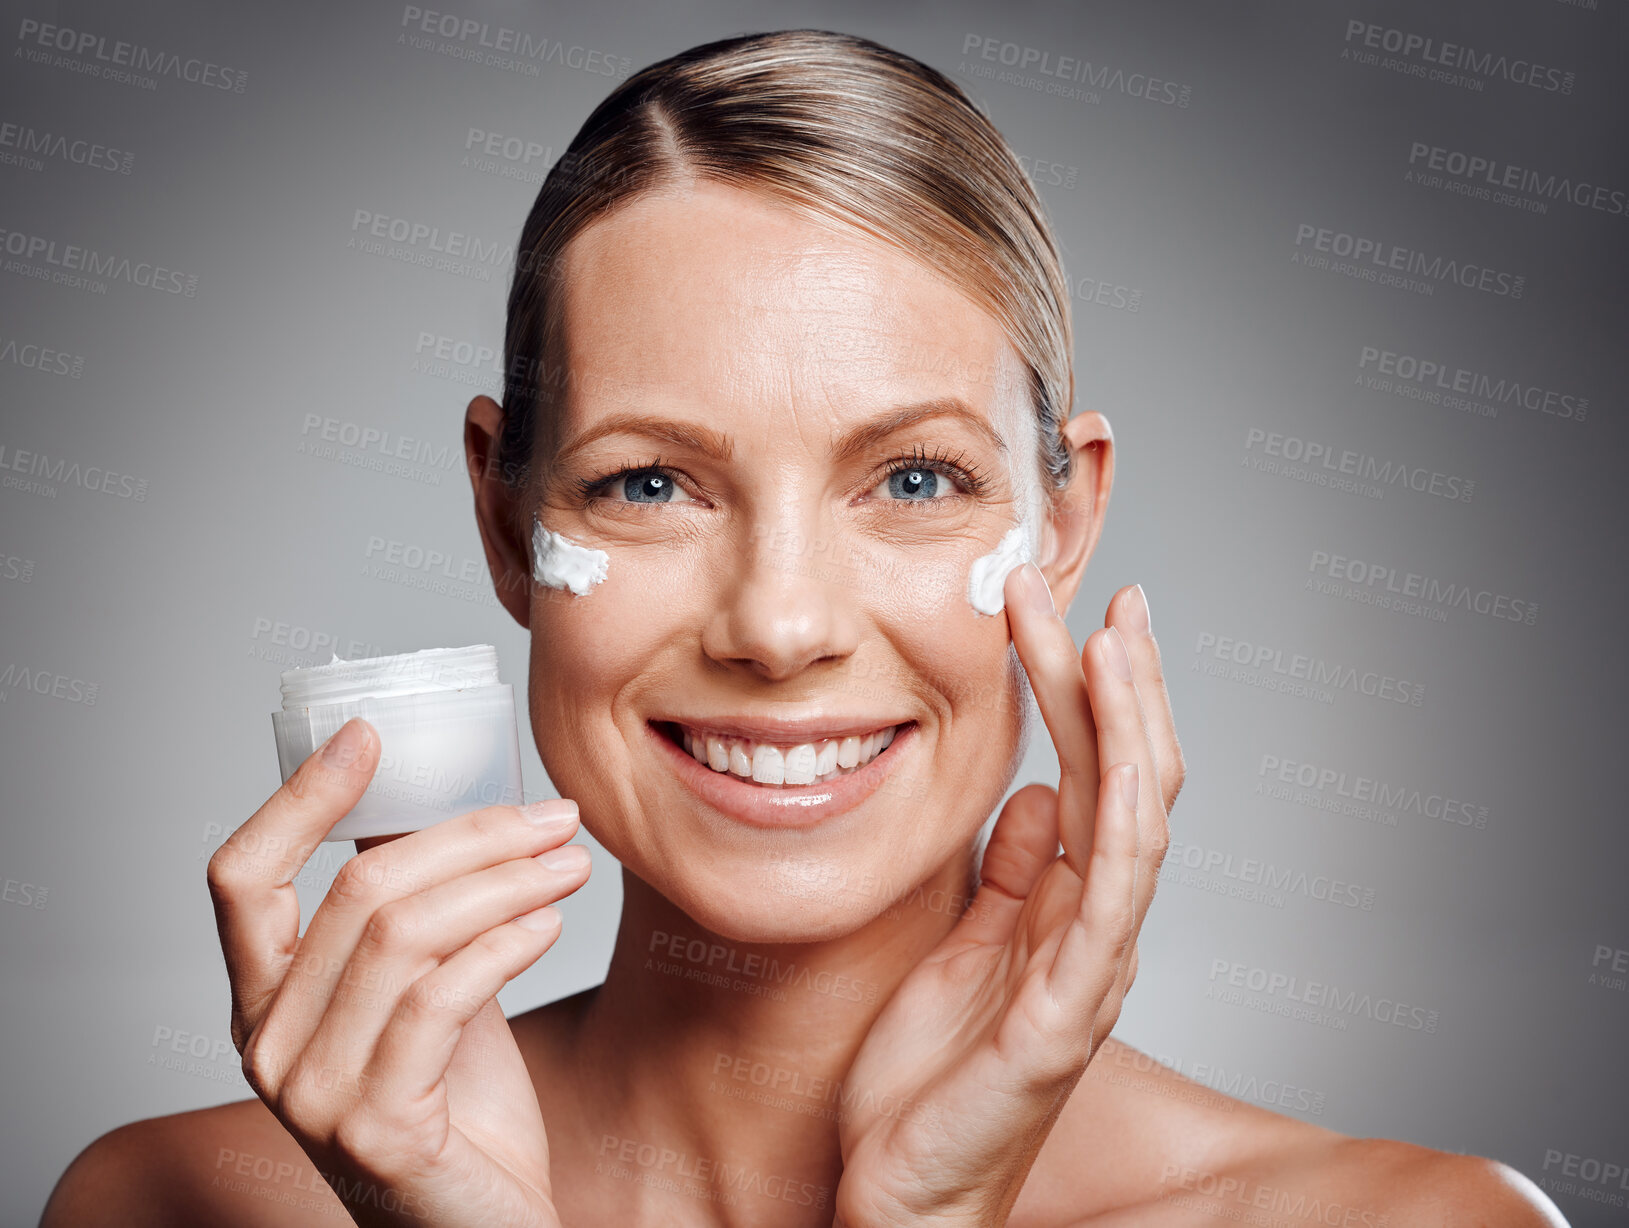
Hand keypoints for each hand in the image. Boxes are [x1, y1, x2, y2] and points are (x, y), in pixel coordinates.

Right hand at [206, 717, 591, 1226]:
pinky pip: (442, 998)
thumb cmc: (458, 1107)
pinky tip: (551, 922)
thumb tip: (445, 805)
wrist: (485, 1227)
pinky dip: (506, 942)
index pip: (240, 879)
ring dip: (503, 881)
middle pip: (356, 891)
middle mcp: (266, 1046)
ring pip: (403, 935)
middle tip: (551, 815)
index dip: (297, 798)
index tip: (366, 732)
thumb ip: (415, 917)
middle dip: (467, 836)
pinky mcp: (377, 1128)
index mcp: (262, 1002)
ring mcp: (312, 1094)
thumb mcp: (426, 991)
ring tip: (570, 860)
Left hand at [833, 569, 1182, 1227]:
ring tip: (1111, 636)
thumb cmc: (926, 1086)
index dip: (1086, 691)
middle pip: (1127, 779)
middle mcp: (1091, 928)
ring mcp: (1088, 968)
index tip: (1066, 609)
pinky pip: (1108, 903)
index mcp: (1061, 908)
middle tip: (1104, 592)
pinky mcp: (1064, 1015)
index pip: (1090, 774)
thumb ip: (1007, 878)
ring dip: (1128, 725)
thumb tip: (1034, 796)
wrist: (903, 1202)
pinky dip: (1120, 821)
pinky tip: (1114, 756)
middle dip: (1115, 681)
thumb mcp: (960, 952)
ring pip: (1135, 822)